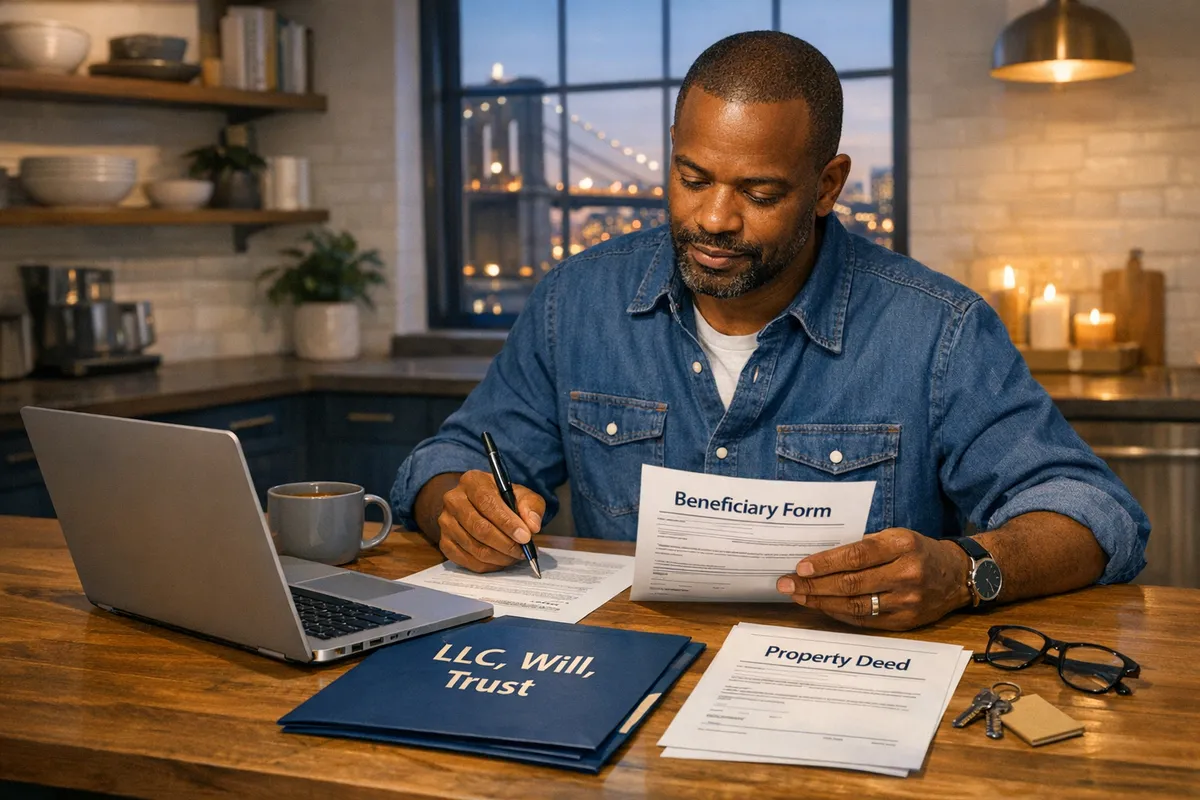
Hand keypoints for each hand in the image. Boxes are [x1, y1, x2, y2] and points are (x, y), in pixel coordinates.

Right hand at [435, 470, 544, 572]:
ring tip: (515, 556)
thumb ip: (530, 506)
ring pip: (474, 547)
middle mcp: (453, 499)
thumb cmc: (503, 500)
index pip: (487, 503)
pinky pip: (467, 561)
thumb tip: (532, 526)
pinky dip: (488, 565)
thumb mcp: (521, 495)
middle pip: (479, 527)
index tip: (525, 537)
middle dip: (505, 543)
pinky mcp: (444, 542)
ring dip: (499, 556)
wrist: (479, 507)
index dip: (507, 522)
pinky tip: (501, 560)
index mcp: (472, 481)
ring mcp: (446, 522)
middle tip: (522, 552)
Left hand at [775, 529, 971, 630]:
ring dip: (822, 602)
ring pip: (856, 605)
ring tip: (799, 597)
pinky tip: (822, 607)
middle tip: (787, 584)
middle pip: (851, 583)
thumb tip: (822, 558)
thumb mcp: (896, 536)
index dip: (826, 563)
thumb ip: (865, 546)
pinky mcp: (906, 621)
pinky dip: (840, 614)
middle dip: (814, 585)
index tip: (800, 567)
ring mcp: (907, 600)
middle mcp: (906, 573)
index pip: (856, 556)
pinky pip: (866, 620)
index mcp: (901, 545)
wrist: (958, 575)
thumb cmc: (918, 551)